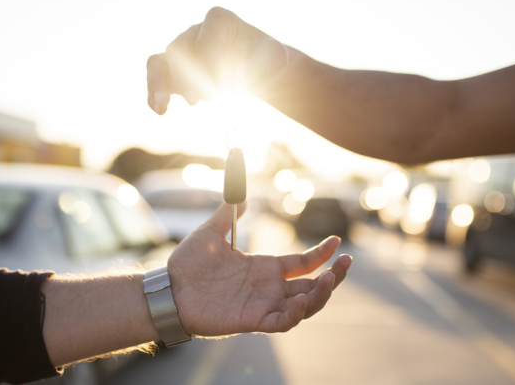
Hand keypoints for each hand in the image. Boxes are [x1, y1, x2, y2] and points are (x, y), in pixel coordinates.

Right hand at [147, 7, 289, 113]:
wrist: (257, 73)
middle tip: (205, 98)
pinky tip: (159, 110)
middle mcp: (196, 32)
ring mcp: (183, 51)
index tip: (224, 86)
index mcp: (220, 21)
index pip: (206, 35)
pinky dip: (155, 93)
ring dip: (159, 84)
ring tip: (162, 105)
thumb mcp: (276, 60)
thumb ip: (270, 60)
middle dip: (189, 76)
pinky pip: (157, 77)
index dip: (211, 60)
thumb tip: (261, 67)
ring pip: (160, 62)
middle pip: (180, 49)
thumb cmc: (267, 63)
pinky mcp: (176, 72)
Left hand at [168, 202, 351, 335]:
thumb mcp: (211, 231)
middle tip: (347, 262)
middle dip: (334, 276)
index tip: (337, 241)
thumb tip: (241, 193)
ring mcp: (263, 305)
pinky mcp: (252, 320)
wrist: (168, 288)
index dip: (322, 254)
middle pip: (313, 286)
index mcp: (264, 268)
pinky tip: (300, 298)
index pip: (303, 263)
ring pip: (304, 306)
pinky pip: (282, 321)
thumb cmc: (187, 264)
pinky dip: (295, 313)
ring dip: (321, 295)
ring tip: (330, 279)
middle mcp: (269, 288)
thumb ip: (228, 212)